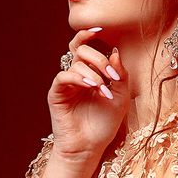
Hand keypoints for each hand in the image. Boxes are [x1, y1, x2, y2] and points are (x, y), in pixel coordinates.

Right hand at [48, 26, 128, 160]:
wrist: (90, 147)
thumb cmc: (104, 124)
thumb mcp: (120, 97)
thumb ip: (120, 74)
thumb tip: (114, 51)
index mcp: (90, 73)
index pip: (85, 47)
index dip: (88, 35)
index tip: (100, 30)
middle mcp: (76, 76)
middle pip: (81, 50)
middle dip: (98, 57)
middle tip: (110, 75)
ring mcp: (66, 85)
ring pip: (75, 63)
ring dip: (92, 72)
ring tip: (102, 89)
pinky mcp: (57, 95)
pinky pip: (63, 76)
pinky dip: (78, 77)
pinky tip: (90, 86)